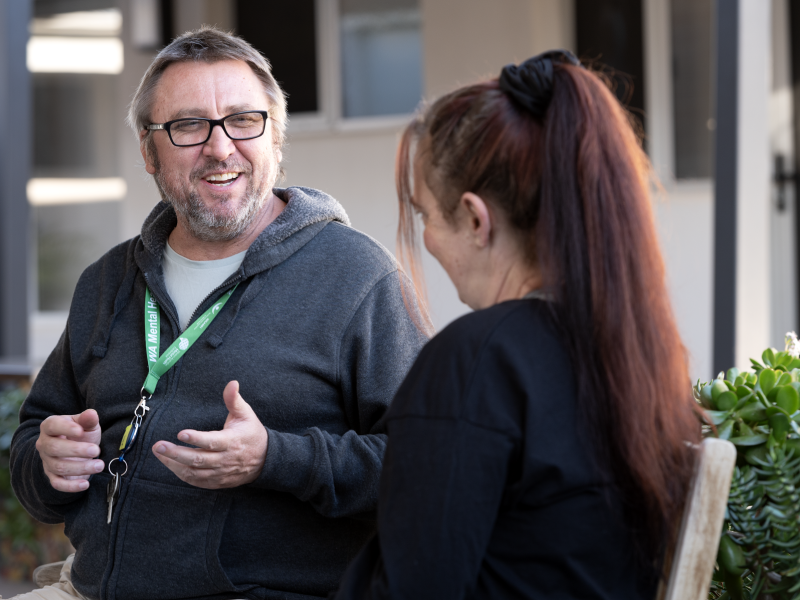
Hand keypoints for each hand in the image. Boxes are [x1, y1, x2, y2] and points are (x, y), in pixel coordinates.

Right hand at [36, 409, 102, 492]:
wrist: (77, 449)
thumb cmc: (82, 433)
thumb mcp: (86, 424)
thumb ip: (88, 419)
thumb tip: (91, 414)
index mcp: (50, 426)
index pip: (53, 425)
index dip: (65, 428)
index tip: (81, 431)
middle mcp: (44, 444)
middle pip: (54, 448)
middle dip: (76, 450)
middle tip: (96, 450)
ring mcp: (47, 461)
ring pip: (58, 466)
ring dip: (80, 467)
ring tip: (100, 465)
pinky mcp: (53, 476)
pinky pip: (57, 484)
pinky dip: (71, 486)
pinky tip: (85, 484)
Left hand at [152, 380, 267, 488]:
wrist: (265, 460)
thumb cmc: (252, 433)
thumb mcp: (246, 414)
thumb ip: (234, 400)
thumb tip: (232, 383)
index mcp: (232, 441)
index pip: (212, 442)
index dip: (196, 439)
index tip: (180, 434)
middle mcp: (225, 459)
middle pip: (198, 459)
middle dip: (176, 453)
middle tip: (158, 446)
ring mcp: (220, 473)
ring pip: (194, 473)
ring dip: (174, 465)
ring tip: (159, 454)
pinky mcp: (217, 482)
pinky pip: (196, 481)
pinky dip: (182, 475)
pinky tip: (170, 465)